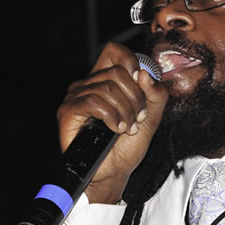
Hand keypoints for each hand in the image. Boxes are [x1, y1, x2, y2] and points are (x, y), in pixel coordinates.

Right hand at [57, 43, 168, 203]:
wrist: (114, 172)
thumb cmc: (128, 146)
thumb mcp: (152, 117)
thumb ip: (156, 94)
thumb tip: (145, 74)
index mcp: (106, 79)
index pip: (115, 51)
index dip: (131, 62)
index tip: (142, 85)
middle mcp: (88, 83)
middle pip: (117, 72)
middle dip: (136, 98)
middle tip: (138, 118)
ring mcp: (76, 96)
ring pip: (107, 87)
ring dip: (125, 110)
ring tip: (127, 127)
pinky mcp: (68, 111)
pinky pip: (92, 100)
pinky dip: (111, 115)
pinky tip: (116, 128)